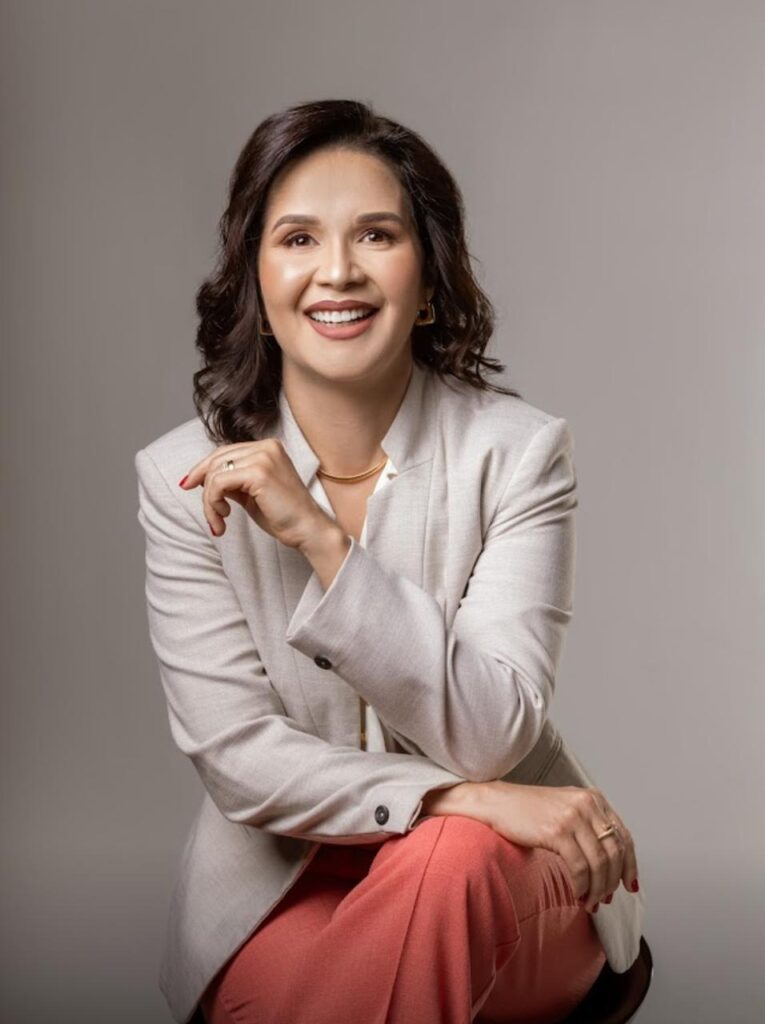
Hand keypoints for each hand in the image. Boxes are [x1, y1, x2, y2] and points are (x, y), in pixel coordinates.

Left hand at [180, 438, 332, 548]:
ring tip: (219, 521)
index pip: (224, 452)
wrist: (308, 530)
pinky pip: (219, 484)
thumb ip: (232, 481)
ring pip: (215, 473)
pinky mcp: (258, 473)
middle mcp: (266, 447)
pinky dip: (213, 503)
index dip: (202, 468)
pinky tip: (224, 518)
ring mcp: (263, 457)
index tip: (188, 485)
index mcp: (268, 447)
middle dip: (203, 487)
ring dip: (209, 501)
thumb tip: (202, 479)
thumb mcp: (251, 493)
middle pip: (216, 459)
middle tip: (209, 514)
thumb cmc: (283, 515)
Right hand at [484, 781, 638, 912]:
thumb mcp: (567, 809)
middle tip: (605, 899)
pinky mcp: (557, 831)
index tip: (630, 886)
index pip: (623, 837)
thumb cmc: (529, 810)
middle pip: (614, 853)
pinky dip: (582, 886)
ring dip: (597, 889)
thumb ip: (589, 826)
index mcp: (593, 798)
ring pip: (599, 863)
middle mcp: (587, 804)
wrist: (497, 802)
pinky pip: (579, 868)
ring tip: (590, 902)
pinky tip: (577, 894)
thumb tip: (611, 863)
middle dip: (612, 882)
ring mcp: (573, 817)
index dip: (630, 865)